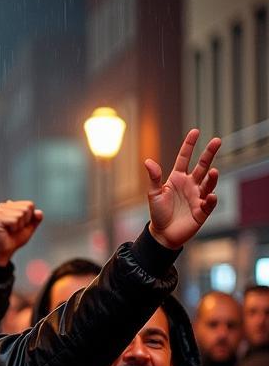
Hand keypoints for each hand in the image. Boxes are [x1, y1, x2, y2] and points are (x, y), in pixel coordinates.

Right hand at [0, 200, 43, 266]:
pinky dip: (14, 228)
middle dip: (25, 221)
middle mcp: (4, 206)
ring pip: (21, 214)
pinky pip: (14, 220)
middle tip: (16, 228)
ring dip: (19, 225)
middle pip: (26, 208)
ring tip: (11, 230)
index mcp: (11, 205)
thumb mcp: (29, 228)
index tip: (21, 225)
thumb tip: (39, 212)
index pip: (29, 204)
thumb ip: (36, 219)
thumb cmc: (15, 238)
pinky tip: (7, 231)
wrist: (5, 250)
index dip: (30, 217)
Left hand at [144, 129, 220, 248]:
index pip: (184, 158)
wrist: (162, 234)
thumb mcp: (154, 194)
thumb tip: (148, 161)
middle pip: (202, 166)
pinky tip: (210, 196)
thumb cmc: (158, 213)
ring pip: (208, 183)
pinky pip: (209, 203)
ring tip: (214, 171)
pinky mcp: (202, 210)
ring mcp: (198, 196)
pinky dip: (211, 199)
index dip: (189, 145)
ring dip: (212, 178)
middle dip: (209, 153)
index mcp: (178, 178)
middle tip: (217, 140)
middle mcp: (190, 184)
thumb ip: (154, 178)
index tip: (195, 131)